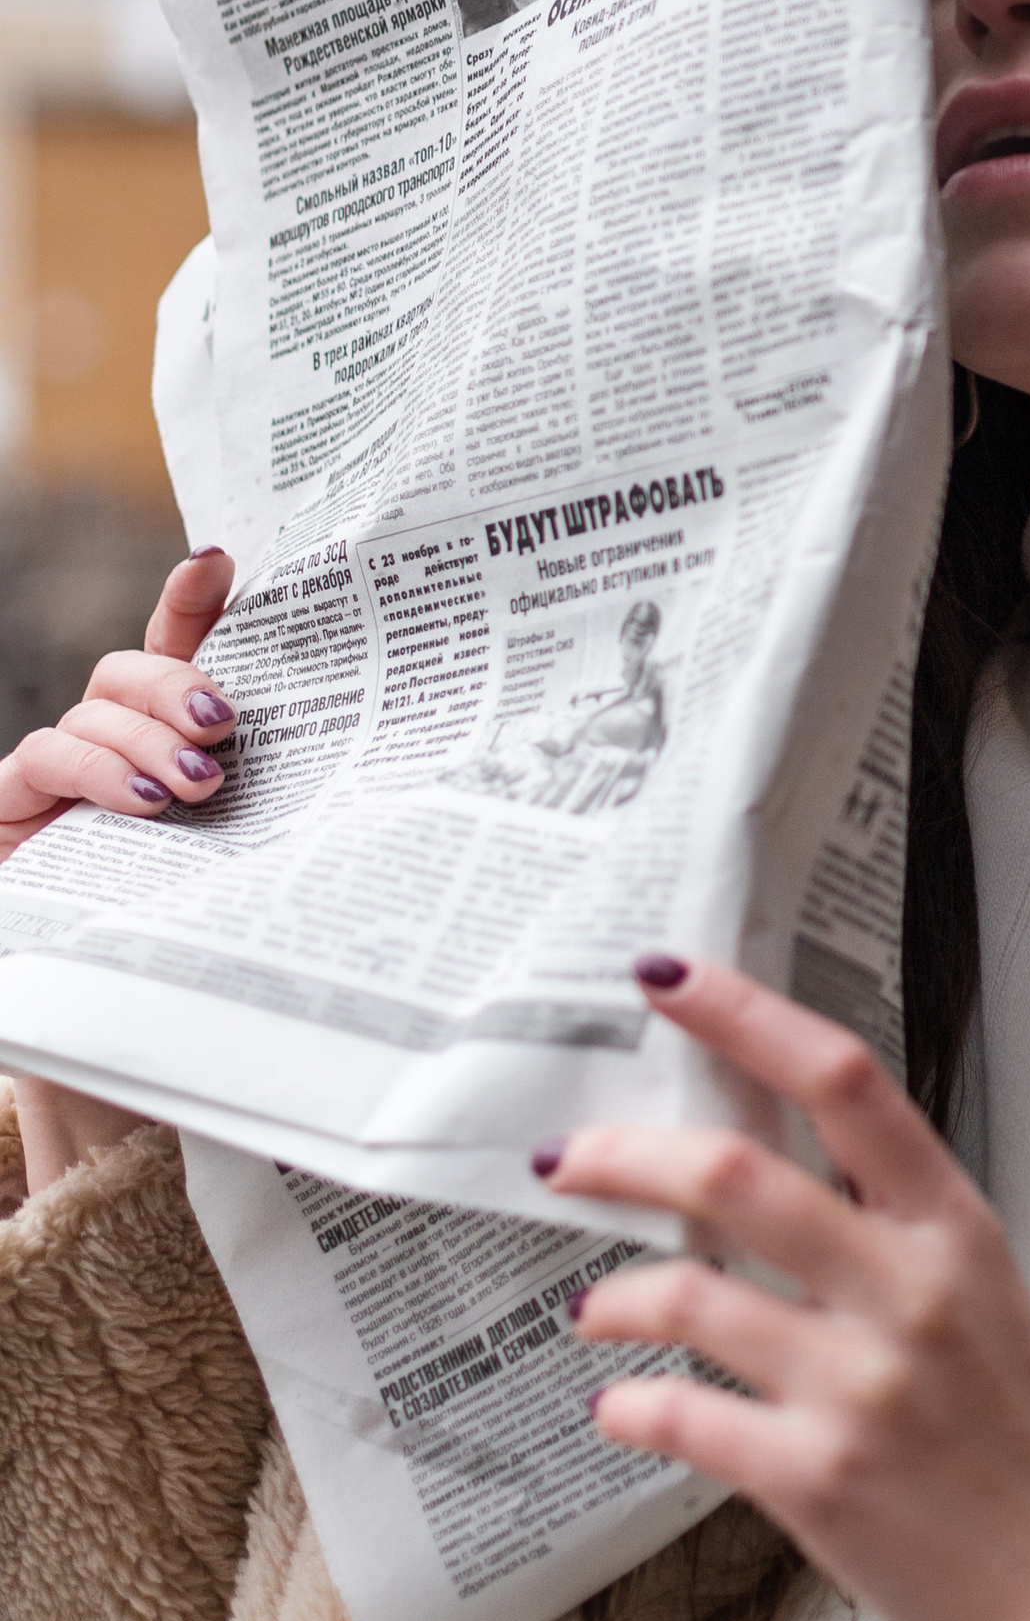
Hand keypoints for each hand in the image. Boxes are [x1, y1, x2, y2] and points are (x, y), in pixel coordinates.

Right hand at [0, 548, 234, 1190]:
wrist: (112, 1063)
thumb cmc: (201, 962)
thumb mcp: (255, 875)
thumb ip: (288, 814)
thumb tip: (398, 771)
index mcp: (170, 748)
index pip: (178, 652)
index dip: (191, 599)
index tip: (224, 557)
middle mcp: (108, 755)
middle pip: (131, 671)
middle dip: (180, 685)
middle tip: (231, 727)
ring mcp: (53, 786)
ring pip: (86, 712)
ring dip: (144, 738)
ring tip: (199, 787)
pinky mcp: (7, 819)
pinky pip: (35, 765)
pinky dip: (88, 773)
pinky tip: (143, 807)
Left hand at [537, 960, 1029, 1620]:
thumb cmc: (1016, 1434)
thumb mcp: (980, 1291)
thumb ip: (886, 1224)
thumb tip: (757, 1165)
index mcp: (952, 1224)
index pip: (842, 1080)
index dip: (745, 1014)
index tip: (666, 978)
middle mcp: (908, 1289)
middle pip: (738, 1173)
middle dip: (626, 1153)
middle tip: (567, 1156)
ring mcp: (863, 1385)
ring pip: (691, 1295)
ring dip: (615, 1294)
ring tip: (592, 1305)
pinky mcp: (819, 1480)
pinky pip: (686, 1418)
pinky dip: (631, 1405)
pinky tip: (620, 1404)